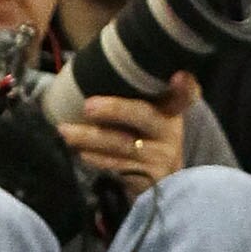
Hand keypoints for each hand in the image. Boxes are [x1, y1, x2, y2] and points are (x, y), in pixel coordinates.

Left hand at [57, 71, 196, 192]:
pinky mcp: (147, 178)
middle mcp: (170, 131)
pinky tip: (80, 152)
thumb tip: (96, 69)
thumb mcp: (154, 117)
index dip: (184, 87)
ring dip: (91, 137)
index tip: (178, 76)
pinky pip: (116, 166)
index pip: (185, 94)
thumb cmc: (149, 139)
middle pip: (144, 115)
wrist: (163, 183)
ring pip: (122, 144)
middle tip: (88, 106)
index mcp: (172, 110)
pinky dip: (96, 159)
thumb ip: (139, 96)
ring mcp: (160, 156)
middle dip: (115, 109)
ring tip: (65, 131)